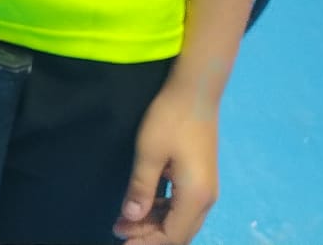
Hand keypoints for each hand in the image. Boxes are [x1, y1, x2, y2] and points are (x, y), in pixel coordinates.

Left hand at [114, 82, 219, 243]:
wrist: (194, 92)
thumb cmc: (170, 119)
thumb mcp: (149, 153)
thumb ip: (140, 188)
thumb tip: (130, 218)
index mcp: (195, 197)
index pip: (172, 235)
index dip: (146, 241)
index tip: (121, 240)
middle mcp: (205, 198)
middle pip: (178, 231)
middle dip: (149, 235)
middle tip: (117, 230)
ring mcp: (205, 188)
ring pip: (180, 218)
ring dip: (154, 222)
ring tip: (124, 220)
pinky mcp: (200, 177)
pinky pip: (182, 204)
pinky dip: (162, 209)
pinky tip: (142, 204)